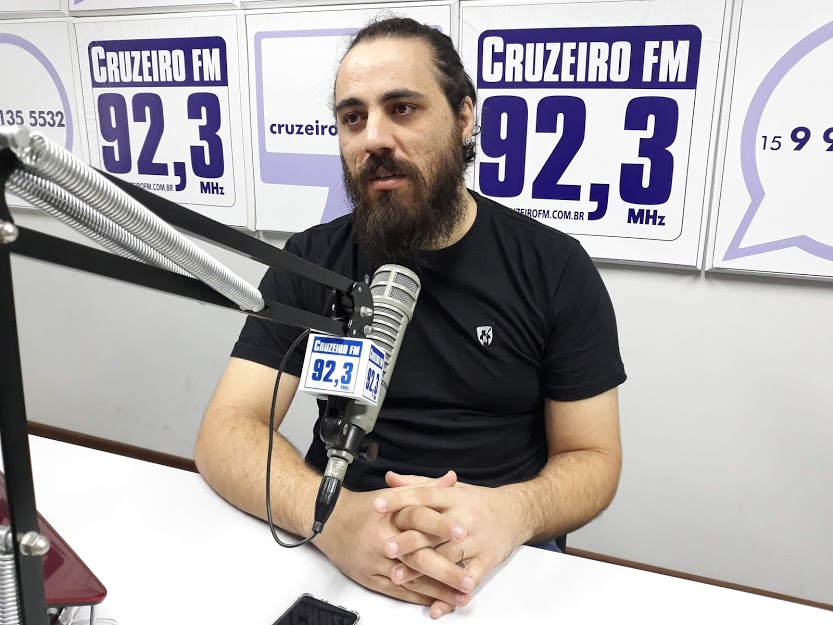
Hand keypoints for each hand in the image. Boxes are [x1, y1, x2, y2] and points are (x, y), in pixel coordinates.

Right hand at [313, 471, 470, 608]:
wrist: (329, 522)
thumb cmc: (364, 508)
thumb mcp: (394, 493)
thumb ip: (425, 488)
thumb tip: (451, 479)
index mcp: (391, 514)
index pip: (420, 517)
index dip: (442, 525)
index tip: (463, 533)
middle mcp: (383, 538)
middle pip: (418, 556)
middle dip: (445, 570)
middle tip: (468, 579)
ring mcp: (376, 561)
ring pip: (411, 578)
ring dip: (438, 590)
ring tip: (461, 596)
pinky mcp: (370, 578)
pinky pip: (398, 591)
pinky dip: (419, 596)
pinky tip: (437, 601)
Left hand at [379, 472, 524, 617]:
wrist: (514, 514)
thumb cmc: (476, 502)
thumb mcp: (450, 488)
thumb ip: (418, 484)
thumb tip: (390, 479)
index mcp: (454, 497)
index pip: (425, 495)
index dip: (401, 499)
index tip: (378, 505)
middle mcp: (465, 518)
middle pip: (434, 529)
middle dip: (409, 539)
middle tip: (386, 547)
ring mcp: (477, 541)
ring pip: (447, 556)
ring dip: (422, 569)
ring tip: (398, 576)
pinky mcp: (486, 561)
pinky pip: (469, 580)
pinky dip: (452, 595)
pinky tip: (437, 605)